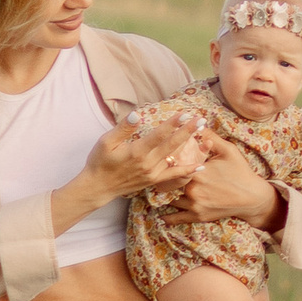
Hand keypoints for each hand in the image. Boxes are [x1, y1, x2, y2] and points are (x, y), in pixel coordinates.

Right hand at [83, 106, 209, 202]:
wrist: (98, 187)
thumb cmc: (100, 161)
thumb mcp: (106, 141)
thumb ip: (123, 128)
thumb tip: (137, 114)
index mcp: (137, 151)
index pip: (159, 135)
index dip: (173, 124)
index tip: (185, 113)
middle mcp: (148, 163)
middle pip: (172, 144)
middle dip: (188, 131)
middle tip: (201, 119)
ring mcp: (153, 173)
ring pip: (175, 157)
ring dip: (190, 145)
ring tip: (203, 134)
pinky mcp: (154, 180)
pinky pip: (173, 175)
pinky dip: (187, 171)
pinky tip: (200, 166)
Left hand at [168, 140, 282, 227]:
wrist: (252, 197)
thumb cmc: (241, 172)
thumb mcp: (228, 150)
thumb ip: (211, 137)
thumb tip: (197, 124)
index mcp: (197, 171)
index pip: (174, 164)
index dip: (168, 160)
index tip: (163, 157)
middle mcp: (193, 189)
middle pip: (169, 182)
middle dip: (164, 177)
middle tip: (157, 173)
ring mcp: (194, 204)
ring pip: (171, 198)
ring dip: (166, 194)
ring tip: (158, 190)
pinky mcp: (198, 216)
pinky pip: (178, 218)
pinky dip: (168, 217)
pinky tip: (161, 217)